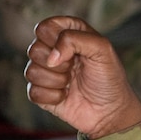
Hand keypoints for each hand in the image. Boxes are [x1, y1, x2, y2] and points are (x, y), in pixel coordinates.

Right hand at [26, 15, 140, 139]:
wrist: (110, 111)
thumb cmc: (109, 78)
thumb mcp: (102, 49)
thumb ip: (74, 39)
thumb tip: (51, 57)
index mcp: (67, 32)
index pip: (45, 28)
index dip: (56, 41)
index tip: (75, 52)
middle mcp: (53, 50)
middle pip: (34, 49)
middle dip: (58, 64)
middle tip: (75, 69)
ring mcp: (46, 71)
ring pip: (31, 72)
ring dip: (56, 81)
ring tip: (72, 83)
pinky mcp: (41, 92)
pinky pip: (32, 92)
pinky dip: (52, 97)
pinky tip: (65, 96)